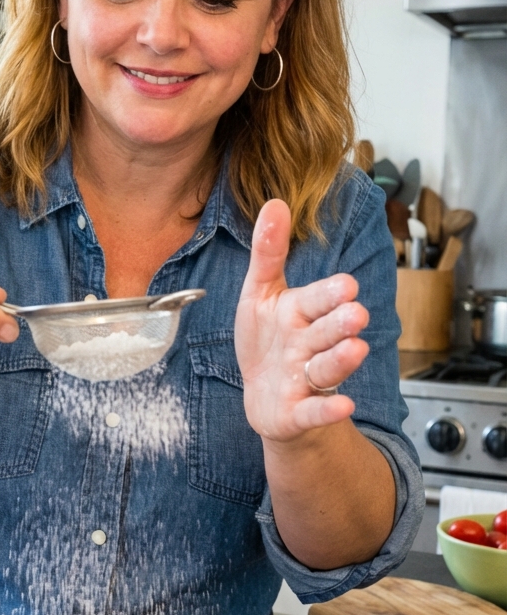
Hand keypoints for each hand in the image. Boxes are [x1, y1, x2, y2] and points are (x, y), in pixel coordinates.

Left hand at [234, 200, 369, 441]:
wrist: (265, 398)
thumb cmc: (266, 342)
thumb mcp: (260, 294)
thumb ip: (268, 253)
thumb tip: (275, 203)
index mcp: (300, 312)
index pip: (317, 299)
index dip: (330, 294)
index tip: (346, 285)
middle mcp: (309, 344)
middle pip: (328, 332)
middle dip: (340, 323)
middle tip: (355, 314)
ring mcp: (307, 379)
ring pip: (327, 368)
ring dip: (341, 360)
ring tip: (355, 349)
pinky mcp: (299, 411)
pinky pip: (315, 410)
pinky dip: (327, 410)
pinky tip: (343, 406)